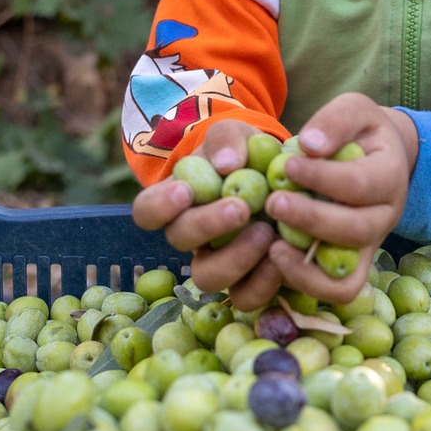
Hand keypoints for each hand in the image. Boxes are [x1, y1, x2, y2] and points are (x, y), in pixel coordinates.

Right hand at [130, 119, 284, 309]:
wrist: (278, 172)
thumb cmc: (245, 151)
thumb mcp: (234, 133)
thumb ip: (227, 140)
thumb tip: (227, 162)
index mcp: (175, 200)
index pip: (147, 210)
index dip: (161, 206)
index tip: (186, 190)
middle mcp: (190, 236)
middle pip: (180, 241)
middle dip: (208, 225)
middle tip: (240, 208)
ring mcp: (217, 262)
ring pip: (207, 277)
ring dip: (236, 258)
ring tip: (267, 232)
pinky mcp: (247, 280)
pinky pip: (245, 296)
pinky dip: (263, 282)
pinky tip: (283, 256)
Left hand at [263, 92, 416, 307]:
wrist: (375, 155)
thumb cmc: (358, 131)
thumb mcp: (354, 109)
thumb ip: (335, 120)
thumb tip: (309, 144)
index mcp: (390, 175)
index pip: (360, 184)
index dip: (323, 177)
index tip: (288, 163)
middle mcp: (386, 217)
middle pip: (355, 231)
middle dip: (311, 219)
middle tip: (274, 202)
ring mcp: (369, 247)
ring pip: (348, 276)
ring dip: (306, 265)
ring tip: (271, 244)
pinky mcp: (351, 266)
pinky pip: (337, 292)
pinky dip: (307, 284)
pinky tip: (275, 257)